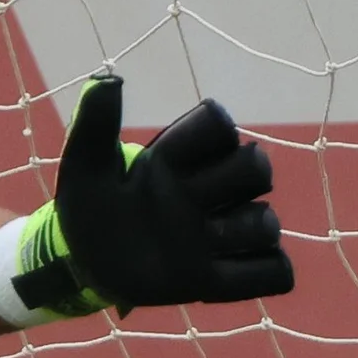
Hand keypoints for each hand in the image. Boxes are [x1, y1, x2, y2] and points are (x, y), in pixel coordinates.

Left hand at [27, 75, 292, 314]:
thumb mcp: (85, 166)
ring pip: (266, 222)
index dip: (210, 132)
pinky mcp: (218, 279)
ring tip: (205, 238)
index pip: (218, 126)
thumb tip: (107, 77)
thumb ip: (96, 125)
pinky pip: (276, 273)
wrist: (81, 261)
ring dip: (244, 229)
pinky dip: (263, 273)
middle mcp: (203, 193)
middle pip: (256, 167)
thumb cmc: (88, 205)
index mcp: (175, 161)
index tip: (171, 156)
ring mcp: (215, 237)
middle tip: (198, 197)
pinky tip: (217, 273)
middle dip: (242, 176)